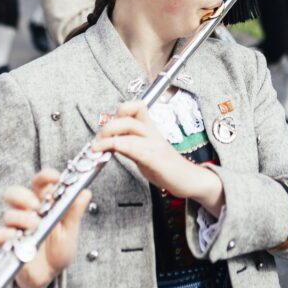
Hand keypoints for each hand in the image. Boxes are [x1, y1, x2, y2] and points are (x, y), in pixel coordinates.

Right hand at [0, 170, 91, 287]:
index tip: (55, 177)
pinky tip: (18, 240)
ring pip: (8, 214)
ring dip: (21, 218)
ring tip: (35, 225)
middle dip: (23, 195)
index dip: (45, 176)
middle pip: (14, 193)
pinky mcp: (8, 245)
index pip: (39, 183)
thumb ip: (74, 213)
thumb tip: (85, 192)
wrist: (47, 277)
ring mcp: (16, 228)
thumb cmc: (59, 251)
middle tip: (35, 204)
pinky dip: (7, 236)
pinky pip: (0, 235)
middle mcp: (26, 213)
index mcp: (43, 204)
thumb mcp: (70, 232)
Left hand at [93, 100, 224, 213]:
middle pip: (129, 115)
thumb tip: (110, 144)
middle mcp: (152, 133)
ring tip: (97, 146)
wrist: (190, 180)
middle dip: (109, 125)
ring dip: (109, 135)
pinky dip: (119, 146)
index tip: (107, 125)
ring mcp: (154, 144)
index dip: (121, 110)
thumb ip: (129, 146)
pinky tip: (109, 151)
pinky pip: (135, 147)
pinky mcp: (156, 159)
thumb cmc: (167, 168)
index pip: (136, 107)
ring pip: (130, 127)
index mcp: (150, 130)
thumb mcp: (145, 154)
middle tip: (97, 140)